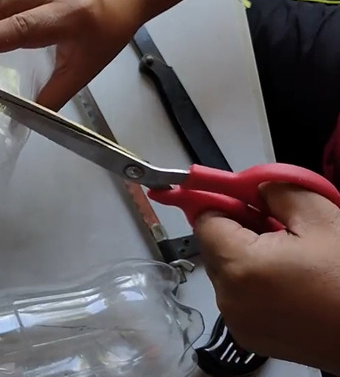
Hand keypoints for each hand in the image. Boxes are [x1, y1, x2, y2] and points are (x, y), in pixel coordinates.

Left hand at [195, 183, 339, 373]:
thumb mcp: (321, 220)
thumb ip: (279, 193)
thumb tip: (257, 189)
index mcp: (239, 266)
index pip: (206, 222)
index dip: (224, 204)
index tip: (243, 198)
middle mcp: (229, 298)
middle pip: (214, 248)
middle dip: (239, 231)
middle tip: (278, 226)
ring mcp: (238, 322)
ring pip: (227, 273)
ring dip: (248, 259)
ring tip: (291, 258)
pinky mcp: (251, 337)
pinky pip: (239, 298)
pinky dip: (255, 285)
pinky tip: (290, 282)